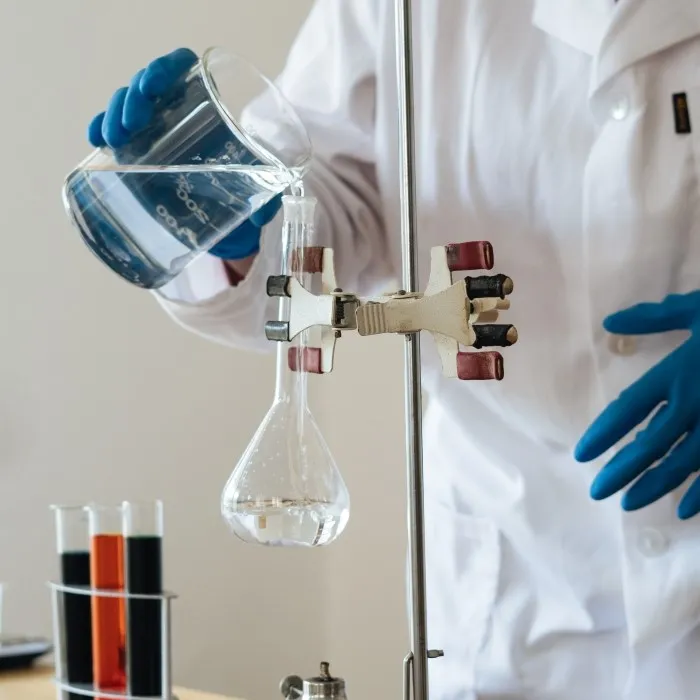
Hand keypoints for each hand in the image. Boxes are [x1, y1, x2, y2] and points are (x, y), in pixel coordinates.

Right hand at [87, 48, 280, 260]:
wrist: (232, 223)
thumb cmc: (249, 195)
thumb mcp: (262, 193)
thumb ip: (267, 198)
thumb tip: (261, 213)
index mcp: (209, 106)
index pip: (182, 67)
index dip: (164, 69)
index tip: (153, 87)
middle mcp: (179, 113)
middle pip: (148, 85)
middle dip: (132, 98)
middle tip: (132, 124)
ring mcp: (156, 132)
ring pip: (126, 105)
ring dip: (114, 114)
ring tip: (114, 139)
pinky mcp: (140, 154)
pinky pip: (114, 132)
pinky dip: (101, 130)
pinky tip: (95, 140)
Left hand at [575, 291, 699, 518]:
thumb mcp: (698, 308)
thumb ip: (654, 318)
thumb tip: (611, 323)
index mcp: (677, 372)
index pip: (628, 410)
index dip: (603, 434)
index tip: (582, 455)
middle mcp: (695, 403)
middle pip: (650, 445)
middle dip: (621, 471)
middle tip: (596, 492)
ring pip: (683, 464)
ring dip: (655, 486)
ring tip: (628, 505)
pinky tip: (685, 511)